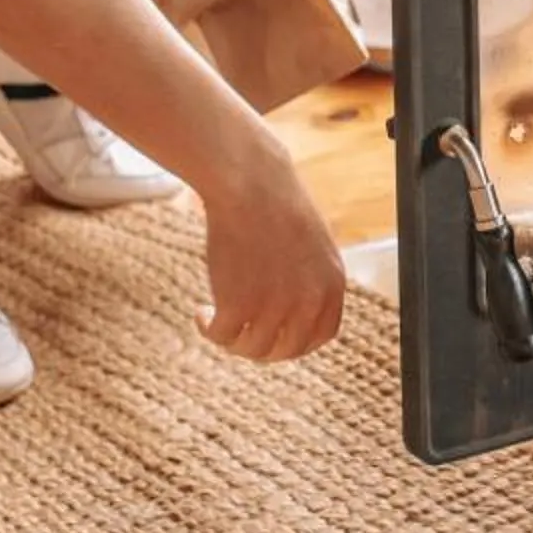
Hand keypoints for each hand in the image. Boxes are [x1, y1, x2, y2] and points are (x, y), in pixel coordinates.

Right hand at [195, 145, 346, 361]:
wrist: (250, 182)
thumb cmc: (277, 205)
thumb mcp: (313, 245)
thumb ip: (311, 282)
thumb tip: (292, 317)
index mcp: (332, 286)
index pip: (319, 337)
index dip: (294, 341)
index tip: (274, 335)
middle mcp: (308, 302)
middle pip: (284, 350)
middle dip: (260, 346)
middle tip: (240, 332)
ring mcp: (274, 307)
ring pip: (251, 349)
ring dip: (232, 340)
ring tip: (216, 318)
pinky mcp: (237, 305)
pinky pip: (222, 336)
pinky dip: (208, 329)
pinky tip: (200, 313)